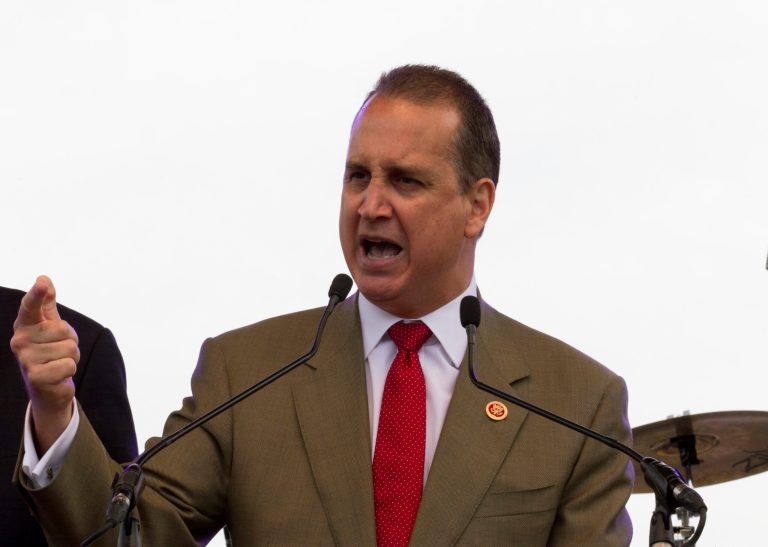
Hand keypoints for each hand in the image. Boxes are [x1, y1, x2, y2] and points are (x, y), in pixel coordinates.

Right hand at [11, 275, 78, 453]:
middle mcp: (20, 340)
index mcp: (24, 325)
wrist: (47, 386)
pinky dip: (70, 370)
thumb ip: (46, 303)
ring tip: (59, 362)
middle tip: (59, 350)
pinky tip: (58, 374)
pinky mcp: (35, 377)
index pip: (31, 307)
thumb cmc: (49, 350)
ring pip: (70, 348)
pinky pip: (69, 365)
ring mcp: (26, 359)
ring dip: (72, 357)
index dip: (37, 294)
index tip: (42, 283)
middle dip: (71, 341)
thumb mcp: (49, 325)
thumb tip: (43, 278)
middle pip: (65, 330)